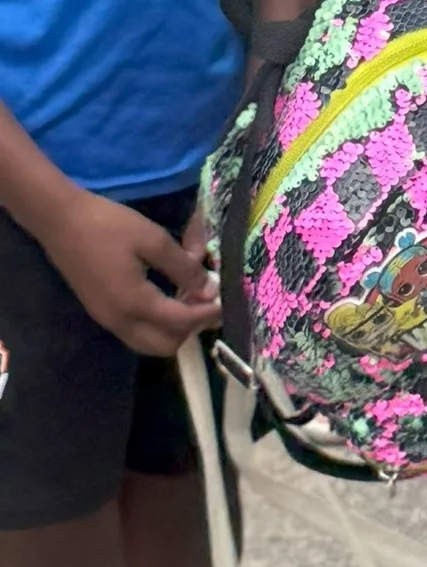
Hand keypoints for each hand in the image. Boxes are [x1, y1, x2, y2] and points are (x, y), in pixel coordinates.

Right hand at [42, 188, 219, 356]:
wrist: (61, 221)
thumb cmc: (109, 226)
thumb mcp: (153, 240)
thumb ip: (183, 268)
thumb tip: (209, 290)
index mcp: (133, 303)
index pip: (179, 322)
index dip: (206, 314)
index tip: (224, 301)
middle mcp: (118, 321)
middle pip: (164, 345)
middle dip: (190, 329)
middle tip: (206, 302)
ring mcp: (106, 319)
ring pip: (148, 342)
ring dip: (173, 329)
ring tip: (188, 298)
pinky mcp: (100, 312)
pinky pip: (134, 332)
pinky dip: (156, 324)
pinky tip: (167, 297)